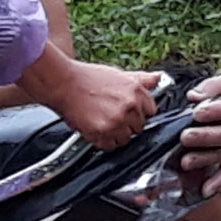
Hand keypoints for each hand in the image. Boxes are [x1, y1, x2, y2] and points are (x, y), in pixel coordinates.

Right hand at [22, 47, 161, 148]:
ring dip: (116, 135)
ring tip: (102, 122)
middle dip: (127, 124)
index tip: (129, 111)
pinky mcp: (102, 132)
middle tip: (111, 115)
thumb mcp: (118, 74)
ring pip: (125, 139)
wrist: (63, 83)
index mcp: (136, 91)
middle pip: (139, 127)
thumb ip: (140, 79)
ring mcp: (116, 120)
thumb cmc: (88, 78)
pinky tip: (95, 128)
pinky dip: (103, 141)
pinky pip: (110, 146)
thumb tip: (157, 78)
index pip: (151, 111)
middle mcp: (129, 106)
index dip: (139, 112)